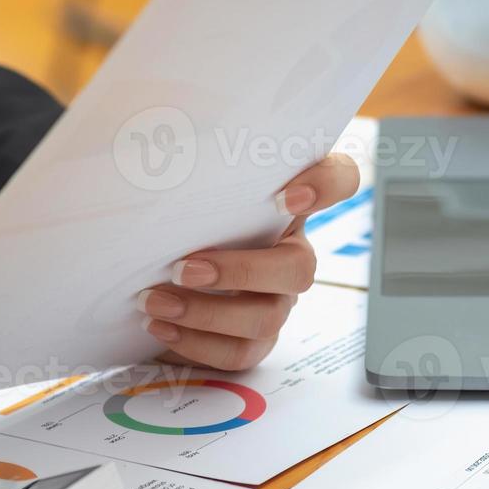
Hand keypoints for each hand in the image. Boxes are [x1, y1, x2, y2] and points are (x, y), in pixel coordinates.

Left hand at [137, 154, 360, 369]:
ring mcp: (278, 300)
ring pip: (266, 317)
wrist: (153, 272)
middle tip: (182, 268)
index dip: (328, 186)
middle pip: (300, 268)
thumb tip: (147, 137)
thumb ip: (186, 160)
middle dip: (240, 271)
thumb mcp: (185, 183)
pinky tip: (160, 326)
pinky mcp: (255, 340)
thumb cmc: (177, 216)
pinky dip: (197, 344)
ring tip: (155, 301)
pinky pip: (239, 352)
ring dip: (206, 312)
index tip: (286, 197)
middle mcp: (292, 253)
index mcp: (288, 203)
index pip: (340, 178)